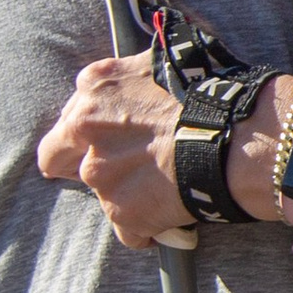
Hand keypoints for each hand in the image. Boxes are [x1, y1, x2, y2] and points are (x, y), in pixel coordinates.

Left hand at [36, 55, 188, 246]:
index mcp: (93, 89)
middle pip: (57, 161)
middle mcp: (85, 131)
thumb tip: (129, 75)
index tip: (109, 140)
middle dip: (80, 166)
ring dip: (125, 195)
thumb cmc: (207, 94)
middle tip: (118, 170)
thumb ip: (127, 74)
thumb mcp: (157, 61)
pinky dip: (147, 228)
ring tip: (162, 189)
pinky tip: (170, 214)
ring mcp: (101, 175)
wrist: (236, 137)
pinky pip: (129, 231)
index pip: (66, 120)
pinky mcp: (122, 212)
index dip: (87, 134)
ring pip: (100, 194)